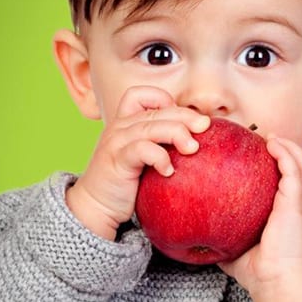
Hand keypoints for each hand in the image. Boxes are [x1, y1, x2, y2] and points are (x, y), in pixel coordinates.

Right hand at [65, 86, 210, 240]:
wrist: (96, 207)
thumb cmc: (125, 182)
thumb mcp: (143, 157)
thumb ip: (160, 143)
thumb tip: (197, 139)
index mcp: (125, 122)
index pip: (142, 94)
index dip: (165, 99)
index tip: (182, 119)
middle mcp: (119, 127)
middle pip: (157, 111)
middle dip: (185, 116)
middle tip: (205, 127)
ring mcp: (116, 142)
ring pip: (151, 126)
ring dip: (177, 133)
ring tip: (192, 149)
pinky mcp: (117, 161)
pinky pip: (142, 149)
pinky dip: (160, 156)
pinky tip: (169, 171)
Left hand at [218, 136, 301, 301]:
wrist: (277, 281)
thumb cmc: (259, 271)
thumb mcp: (239, 247)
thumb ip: (223, 238)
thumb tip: (198, 236)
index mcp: (291, 216)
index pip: (291, 185)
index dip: (282, 168)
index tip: (263, 156)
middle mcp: (300, 207)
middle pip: (301, 169)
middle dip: (288, 151)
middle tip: (267, 140)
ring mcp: (301, 204)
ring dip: (288, 147)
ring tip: (271, 137)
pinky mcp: (297, 203)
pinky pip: (293, 170)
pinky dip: (285, 153)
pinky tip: (272, 143)